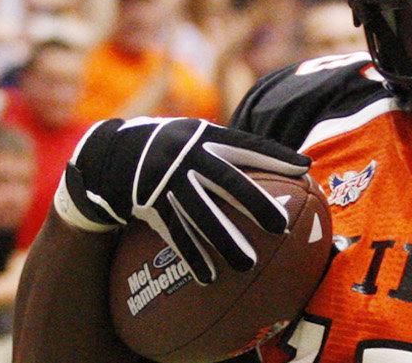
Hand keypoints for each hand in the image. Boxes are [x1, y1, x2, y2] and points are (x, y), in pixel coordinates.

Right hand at [54, 117, 309, 283]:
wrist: (107, 155)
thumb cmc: (161, 148)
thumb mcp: (189, 136)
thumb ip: (222, 148)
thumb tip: (271, 162)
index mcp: (202, 136)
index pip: (245, 145)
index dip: (276, 156)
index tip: (304, 170)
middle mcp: (186, 155)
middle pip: (228, 180)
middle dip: (256, 201)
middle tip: (281, 225)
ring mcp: (166, 180)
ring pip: (201, 214)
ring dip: (225, 240)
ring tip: (249, 264)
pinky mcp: (149, 203)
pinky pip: (175, 233)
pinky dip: (192, 254)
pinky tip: (209, 275)